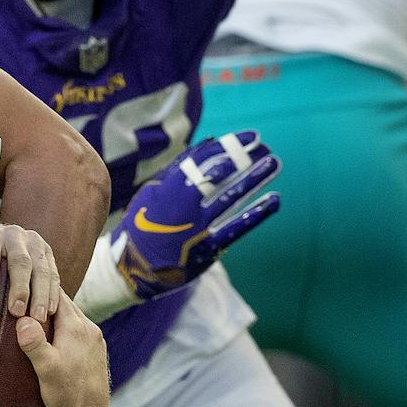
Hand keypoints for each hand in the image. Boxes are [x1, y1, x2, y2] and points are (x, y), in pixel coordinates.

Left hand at [0, 221, 61, 322]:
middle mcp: (15, 235)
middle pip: (20, 262)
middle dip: (20, 288)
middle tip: (16, 312)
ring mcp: (34, 243)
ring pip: (41, 268)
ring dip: (41, 294)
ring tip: (37, 317)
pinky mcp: (47, 253)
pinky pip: (53, 273)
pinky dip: (53, 293)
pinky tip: (50, 310)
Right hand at [16, 297, 108, 406]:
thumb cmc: (66, 394)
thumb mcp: (46, 369)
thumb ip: (34, 343)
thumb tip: (22, 320)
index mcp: (75, 327)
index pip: (55, 294)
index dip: (37, 287)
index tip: (21, 281)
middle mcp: (89, 328)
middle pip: (64, 303)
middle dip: (44, 297)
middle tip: (24, 291)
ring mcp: (95, 339)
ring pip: (72, 315)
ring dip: (55, 311)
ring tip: (34, 310)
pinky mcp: (96, 350)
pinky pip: (78, 327)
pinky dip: (64, 324)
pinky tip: (53, 332)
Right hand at [113, 131, 279, 299]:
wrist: (132, 269)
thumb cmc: (144, 225)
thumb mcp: (153, 193)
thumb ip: (179, 170)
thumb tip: (209, 144)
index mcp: (165, 189)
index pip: (200, 161)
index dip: (227, 147)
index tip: (250, 136)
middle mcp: (180, 207)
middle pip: (216, 175)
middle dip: (241, 158)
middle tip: (263, 145)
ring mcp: (194, 228)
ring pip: (228, 198)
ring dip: (252, 179)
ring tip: (274, 163)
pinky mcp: (206, 249)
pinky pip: (234, 229)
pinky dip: (255, 214)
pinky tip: (274, 200)